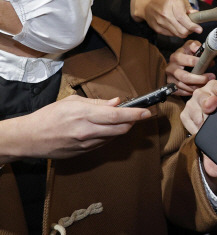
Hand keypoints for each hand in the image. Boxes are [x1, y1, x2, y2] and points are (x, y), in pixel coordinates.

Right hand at [4, 95, 149, 160]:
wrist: (30, 138)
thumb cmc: (49, 116)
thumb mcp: (72, 102)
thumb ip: (96, 103)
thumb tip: (116, 103)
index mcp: (84, 115)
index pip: (117, 116)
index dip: (135, 114)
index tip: (147, 112)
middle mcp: (87, 131)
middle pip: (121, 129)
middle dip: (132, 122)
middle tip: (136, 115)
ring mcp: (86, 144)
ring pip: (114, 137)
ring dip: (121, 129)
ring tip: (117, 120)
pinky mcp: (84, 153)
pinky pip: (103, 143)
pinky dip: (109, 135)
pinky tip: (104, 129)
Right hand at [130, 0, 202, 36]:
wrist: (147, 3)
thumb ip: (188, 6)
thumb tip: (195, 15)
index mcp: (172, 1)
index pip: (182, 18)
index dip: (192, 26)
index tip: (199, 29)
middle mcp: (164, 12)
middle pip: (181, 29)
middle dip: (190, 31)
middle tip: (193, 27)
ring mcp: (159, 21)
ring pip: (177, 34)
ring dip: (184, 32)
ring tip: (185, 26)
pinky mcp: (157, 28)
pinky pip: (171, 35)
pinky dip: (176, 32)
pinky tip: (176, 26)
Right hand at [166, 40, 213, 95]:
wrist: (174, 63)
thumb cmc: (185, 54)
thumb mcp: (189, 46)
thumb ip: (195, 45)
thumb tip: (200, 49)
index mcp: (176, 57)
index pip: (189, 61)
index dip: (200, 63)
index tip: (210, 64)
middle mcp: (171, 68)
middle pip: (185, 77)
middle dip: (199, 79)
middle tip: (209, 78)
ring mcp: (170, 78)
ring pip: (183, 86)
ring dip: (196, 86)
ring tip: (206, 84)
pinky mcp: (171, 86)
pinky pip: (181, 92)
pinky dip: (190, 91)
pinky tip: (198, 88)